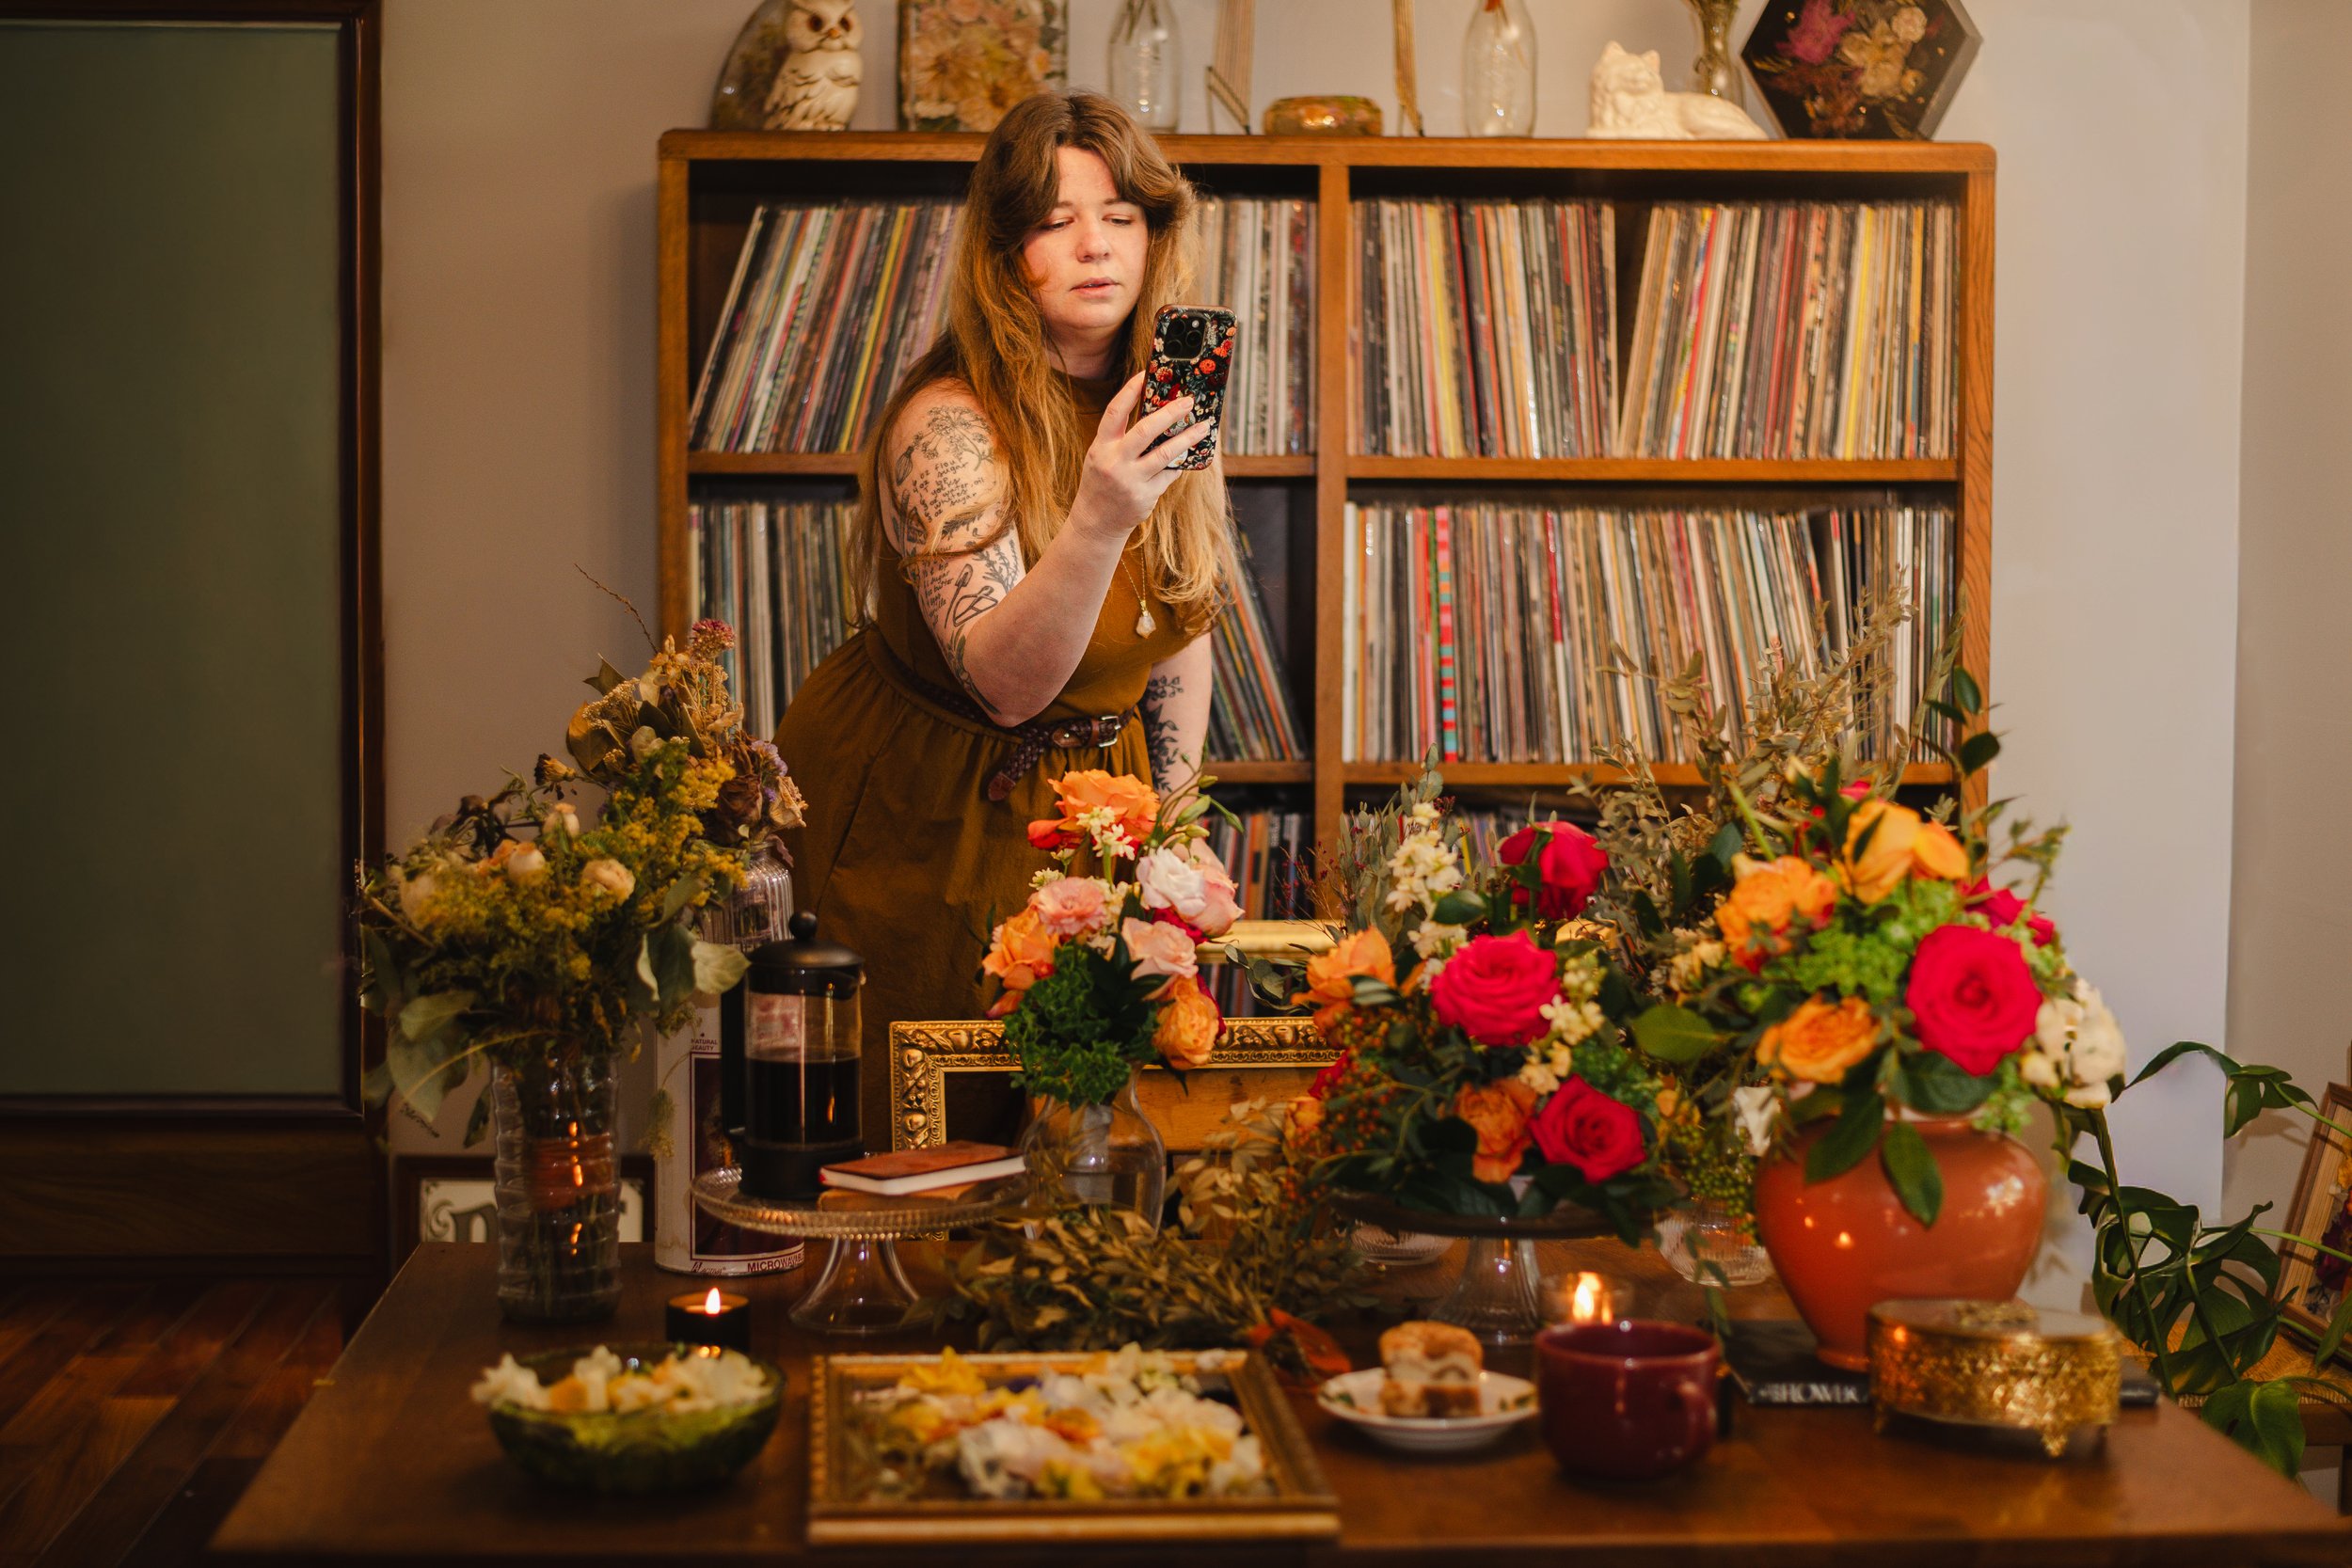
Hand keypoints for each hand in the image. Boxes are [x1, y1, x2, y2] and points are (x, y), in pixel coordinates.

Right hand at [1068, 374, 1217, 540]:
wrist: (1095, 522)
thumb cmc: (1102, 483)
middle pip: (1145, 430)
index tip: (1145, 374)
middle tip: (1189, 401)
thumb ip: (1121, 439)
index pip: (1115, 412)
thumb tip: (1156, 416)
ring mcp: (1131, 480)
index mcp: (1101, 446)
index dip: (1130, 391)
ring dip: (1188, 438)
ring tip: (1203, 427)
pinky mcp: (1146, 496)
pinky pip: (1170, 474)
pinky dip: (1181, 463)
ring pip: (1166, 454)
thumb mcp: (1101, 457)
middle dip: (1170, 413)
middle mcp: (1115, 461)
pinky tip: (1191, 454)